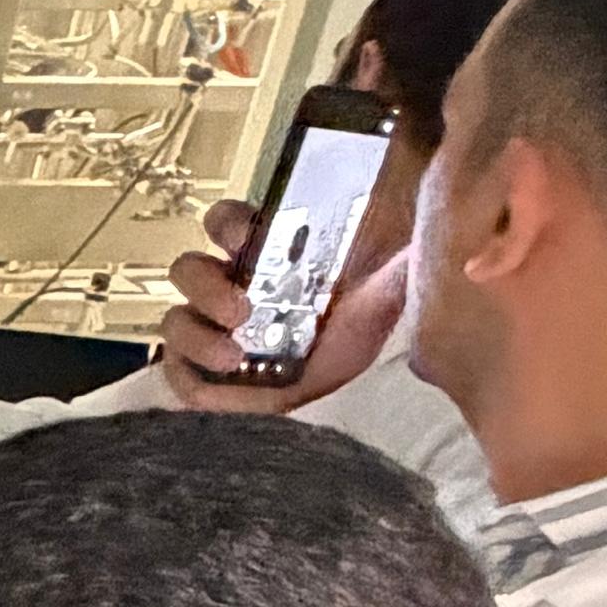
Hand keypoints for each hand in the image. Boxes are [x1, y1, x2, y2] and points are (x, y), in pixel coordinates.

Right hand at [153, 200, 403, 413]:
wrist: (354, 384)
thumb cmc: (357, 323)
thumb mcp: (382, 285)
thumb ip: (396, 261)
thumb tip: (431, 233)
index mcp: (258, 253)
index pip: (225, 222)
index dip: (228, 224)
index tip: (247, 236)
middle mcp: (226, 287)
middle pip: (188, 269)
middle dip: (207, 286)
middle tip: (242, 309)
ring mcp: (210, 332)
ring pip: (175, 321)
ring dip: (197, 336)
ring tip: (233, 357)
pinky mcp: (205, 377)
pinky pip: (174, 372)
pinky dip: (186, 375)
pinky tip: (217, 380)